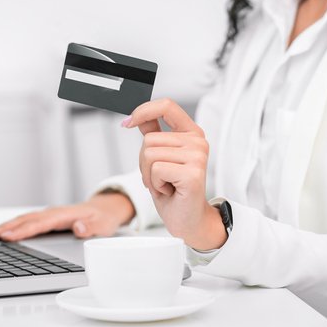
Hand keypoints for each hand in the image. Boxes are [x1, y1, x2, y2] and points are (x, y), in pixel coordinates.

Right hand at [0, 192, 134, 241]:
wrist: (103, 210)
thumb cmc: (102, 219)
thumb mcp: (102, 225)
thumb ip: (91, 228)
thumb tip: (78, 228)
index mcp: (63, 215)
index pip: (40, 224)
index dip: (23, 230)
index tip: (7, 236)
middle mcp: (52, 213)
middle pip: (25, 220)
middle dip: (5, 227)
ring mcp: (47, 215)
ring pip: (22, 220)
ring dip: (4, 226)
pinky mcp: (45, 220)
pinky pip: (25, 222)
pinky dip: (10, 226)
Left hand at [122, 98, 226, 250]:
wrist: (188, 220)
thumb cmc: (174, 191)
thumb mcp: (159, 158)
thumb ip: (153, 134)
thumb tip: (136, 118)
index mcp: (191, 133)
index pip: (167, 106)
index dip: (144, 110)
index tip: (128, 122)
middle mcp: (197, 141)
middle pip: (149, 139)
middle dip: (144, 162)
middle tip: (159, 178)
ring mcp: (197, 156)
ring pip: (150, 154)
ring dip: (149, 175)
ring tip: (165, 184)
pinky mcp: (193, 173)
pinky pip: (156, 170)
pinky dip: (155, 184)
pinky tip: (170, 191)